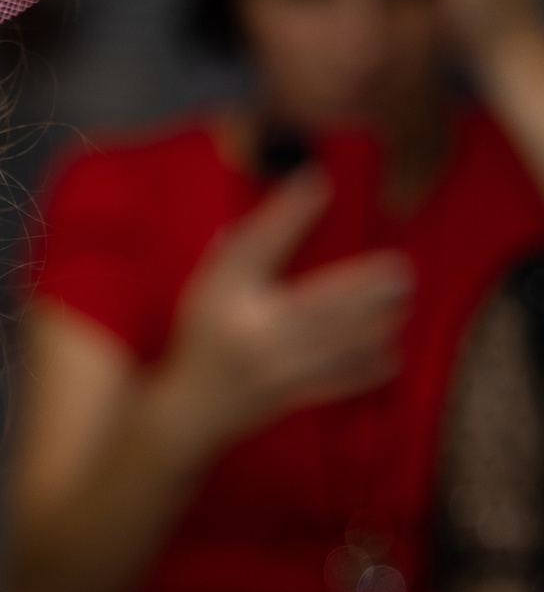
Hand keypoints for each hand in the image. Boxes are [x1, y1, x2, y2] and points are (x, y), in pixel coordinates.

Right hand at [155, 171, 409, 453]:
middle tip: (398, 267)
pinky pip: (338, 380)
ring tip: (402, 301)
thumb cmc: (199, 339)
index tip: (318, 183)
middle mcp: (251, 330)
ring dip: (375, 322)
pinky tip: (393, 353)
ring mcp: (274, 366)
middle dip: (362, 285)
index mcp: (223, 297)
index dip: (288, 215)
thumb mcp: (205, 289)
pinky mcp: (292, 394)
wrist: (188, 408)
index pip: (256, 245)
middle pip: (316, 300)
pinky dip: (369, 368)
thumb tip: (280, 210)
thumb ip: (235, 252)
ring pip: (335, 341)